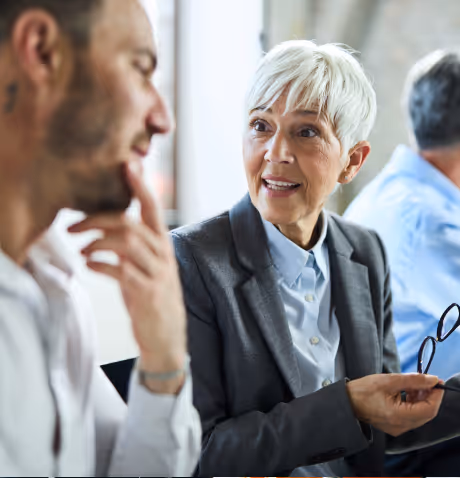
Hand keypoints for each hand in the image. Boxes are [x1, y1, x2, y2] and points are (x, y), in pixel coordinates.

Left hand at [69, 162, 185, 394]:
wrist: (166, 334)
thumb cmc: (152, 295)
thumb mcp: (147, 265)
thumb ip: (132, 245)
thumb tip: (103, 226)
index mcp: (163, 243)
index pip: (152, 208)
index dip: (140, 185)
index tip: (128, 164)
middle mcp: (163, 254)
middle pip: (130, 223)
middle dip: (96, 220)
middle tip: (72, 226)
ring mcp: (157, 273)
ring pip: (126, 243)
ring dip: (96, 242)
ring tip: (80, 249)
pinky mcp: (147, 292)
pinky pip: (120, 270)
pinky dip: (99, 264)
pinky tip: (89, 265)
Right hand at [346, 373, 443, 436]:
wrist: (346, 402)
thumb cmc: (362, 391)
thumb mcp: (388, 380)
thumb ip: (412, 380)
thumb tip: (432, 380)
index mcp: (398, 416)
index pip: (429, 409)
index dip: (436, 395)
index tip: (436, 381)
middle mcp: (401, 426)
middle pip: (426, 413)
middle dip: (429, 395)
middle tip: (426, 380)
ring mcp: (398, 428)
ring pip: (420, 414)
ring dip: (422, 398)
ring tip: (415, 384)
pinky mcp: (395, 426)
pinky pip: (411, 416)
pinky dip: (414, 403)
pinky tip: (408, 392)